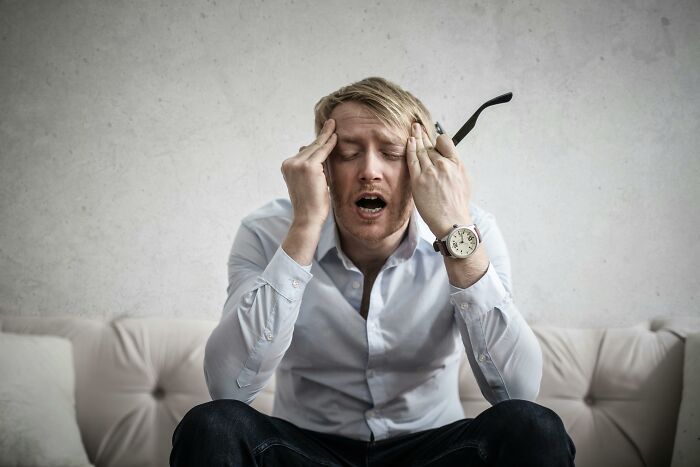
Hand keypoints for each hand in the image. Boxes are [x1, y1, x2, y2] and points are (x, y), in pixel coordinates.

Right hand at [281, 119, 336, 228]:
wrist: (308, 218)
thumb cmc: (311, 204)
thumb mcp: (308, 182)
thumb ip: (310, 167)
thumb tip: (306, 148)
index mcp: (287, 167)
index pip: (305, 152)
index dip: (315, 143)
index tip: (323, 134)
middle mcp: (289, 163)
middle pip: (310, 147)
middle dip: (321, 137)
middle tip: (330, 123)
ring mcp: (298, 164)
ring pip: (316, 148)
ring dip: (326, 137)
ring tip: (333, 124)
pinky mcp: (309, 167)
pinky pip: (322, 152)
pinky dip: (329, 144)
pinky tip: (335, 136)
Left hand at [406, 122, 471, 237]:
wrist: (452, 221)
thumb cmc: (458, 204)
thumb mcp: (464, 181)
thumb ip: (455, 166)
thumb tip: (448, 158)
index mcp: (455, 164)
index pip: (445, 142)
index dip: (438, 140)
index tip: (433, 139)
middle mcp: (443, 164)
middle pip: (430, 145)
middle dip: (423, 135)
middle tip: (417, 126)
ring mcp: (430, 172)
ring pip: (420, 150)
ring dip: (415, 138)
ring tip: (412, 129)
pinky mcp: (418, 180)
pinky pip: (412, 160)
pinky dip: (410, 148)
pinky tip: (409, 141)